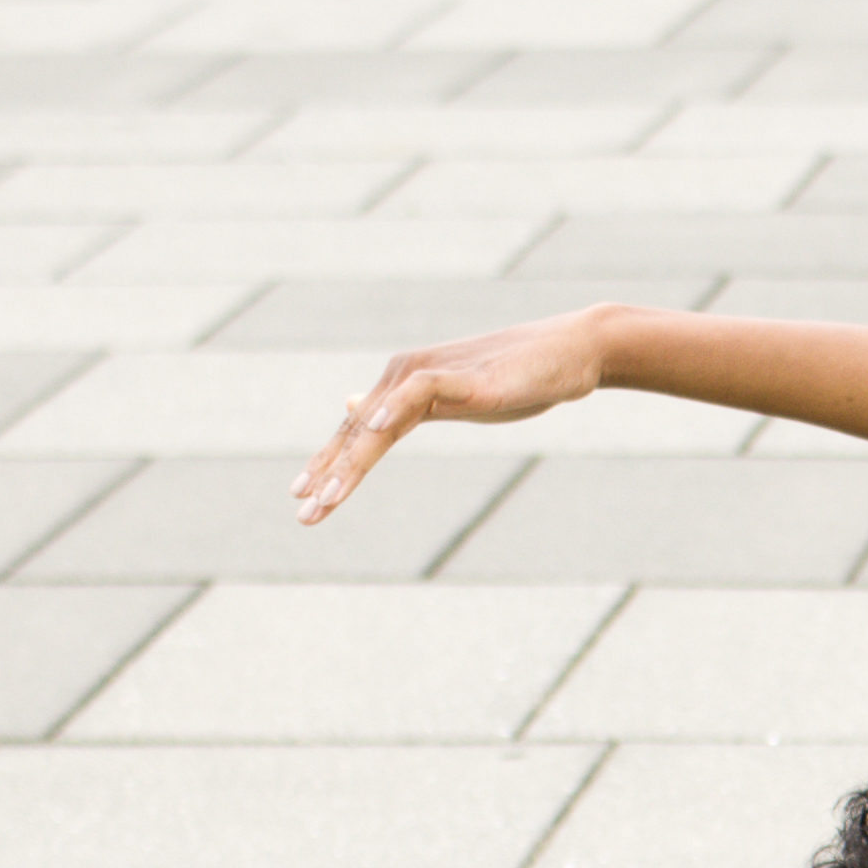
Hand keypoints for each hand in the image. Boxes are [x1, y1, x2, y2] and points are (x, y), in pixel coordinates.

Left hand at [293, 308, 610, 521]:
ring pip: (378, 422)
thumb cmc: (514, 379)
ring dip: (351, 463)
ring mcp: (429, 374)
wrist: (565, 353)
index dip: (327, 466)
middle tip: (305, 513)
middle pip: (357, 434)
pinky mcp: (459, 376)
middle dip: (328, 475)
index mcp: (399, 388)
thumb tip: (356, 411)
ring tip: (328, 497)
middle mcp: (402, 377)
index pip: (355, 434)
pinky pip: (418, 393)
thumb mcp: (448, 400)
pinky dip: (393, 410)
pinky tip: (373, 430)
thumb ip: (402, 410)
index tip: (303, 500)